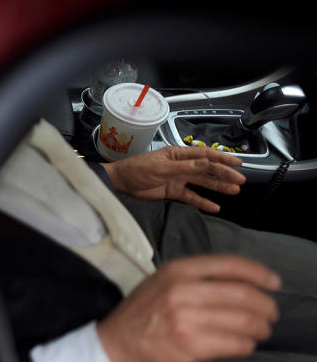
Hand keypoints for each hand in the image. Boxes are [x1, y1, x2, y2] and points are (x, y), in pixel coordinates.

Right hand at [97, 255, 279, 361]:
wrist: (118, 342)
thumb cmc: (145, 311)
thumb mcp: (164, 280)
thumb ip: (197, 277)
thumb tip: (243, 282)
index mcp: (178, 270)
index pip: (230, 266)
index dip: (259, 274)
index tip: (274, 283)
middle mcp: (182, 290)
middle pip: (243, 295)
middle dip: (266, 307)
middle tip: (270, 314)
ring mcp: (186, 318)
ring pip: (243, 322)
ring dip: (260, 328)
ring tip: (260, 331)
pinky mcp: (189, 344)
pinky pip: (234, 344)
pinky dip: (246, 345)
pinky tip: (243, 344)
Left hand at [101, 146, 244, 212]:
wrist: (121, 182)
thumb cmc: (138, 169)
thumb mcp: (161, 167)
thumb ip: (184, 167)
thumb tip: (207, 164)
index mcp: (178, 154)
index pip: (204, 155)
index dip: (222, 158)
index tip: (238, 163)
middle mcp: (182, 165)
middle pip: (207, 169)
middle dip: (223, 174)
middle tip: (240, 180)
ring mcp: (178, 179)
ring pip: (202, 183)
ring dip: (217, 187)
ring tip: (234, 191)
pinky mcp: (173, 192)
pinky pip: (191, 197)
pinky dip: (203, 202)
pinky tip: (215, 207)